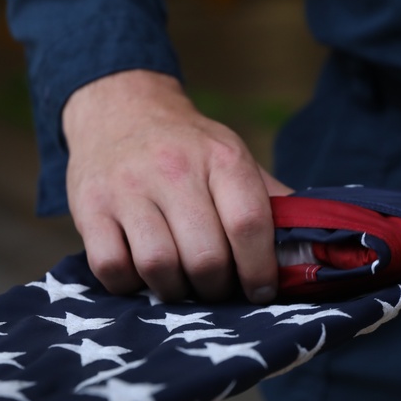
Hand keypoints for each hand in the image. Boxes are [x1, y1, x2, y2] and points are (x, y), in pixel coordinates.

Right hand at [62, 70, 290, 302]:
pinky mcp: (89, 206)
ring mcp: (127, 188)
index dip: (260, 269)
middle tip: (216, 288)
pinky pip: (112, 267)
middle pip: (206, 256)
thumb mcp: (233, 157)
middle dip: (217, 287)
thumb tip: (311, 250)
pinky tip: (141, 274)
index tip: (260, 290)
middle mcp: (174, 169)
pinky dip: (130, 284)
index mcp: (221, 157)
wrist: (118, 110)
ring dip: (175, 290)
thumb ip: (270, 201)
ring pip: (159, 266)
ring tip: (181, 283)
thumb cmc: (187, 148)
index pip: (250, 224)